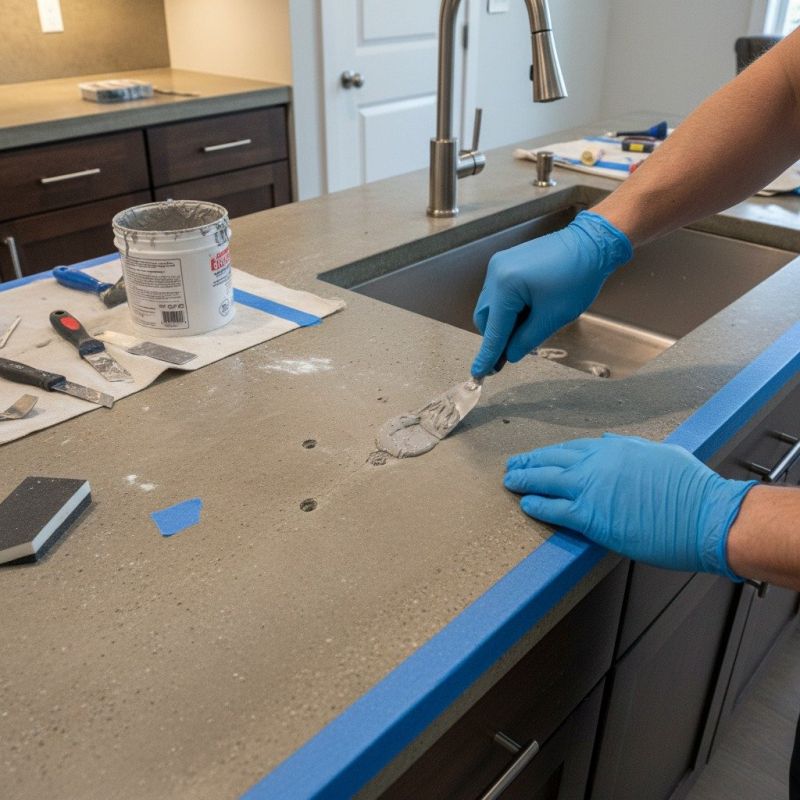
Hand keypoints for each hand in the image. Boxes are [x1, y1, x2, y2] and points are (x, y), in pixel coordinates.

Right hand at [471, 210, 631, 377]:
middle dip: (497, 336)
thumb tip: (510, 355)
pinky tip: (528, 313)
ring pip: (492, 306)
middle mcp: (496, 272)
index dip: (488, 355)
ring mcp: (500, 265)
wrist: (591, 244)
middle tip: (512, 353)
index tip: (479, 373)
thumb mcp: (552, 317)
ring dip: (504, 322)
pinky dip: (509, 308)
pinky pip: (500, 293)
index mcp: (506, 285)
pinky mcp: (507, 263)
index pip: (494, 329)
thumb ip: (526, 340)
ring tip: (528, 328)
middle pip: (485, 317)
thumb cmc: (577, 277)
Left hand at [504, 433, 756, 577]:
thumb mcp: (658, 453)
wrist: (706, 515)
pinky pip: (555, 509)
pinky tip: (526, 504)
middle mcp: (598, 464)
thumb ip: (627, 448)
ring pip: (547, 481)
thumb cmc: (691, 488)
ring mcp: (592, 489)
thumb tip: (606, 442)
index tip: (538, 456)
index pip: (571, 449)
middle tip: (513, 466)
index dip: (550, 454)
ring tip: (510, 482)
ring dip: (525, 481)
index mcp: (614, 448)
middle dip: (529, 463)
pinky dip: (537, 505)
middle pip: (552, 460)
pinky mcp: (592, 516)